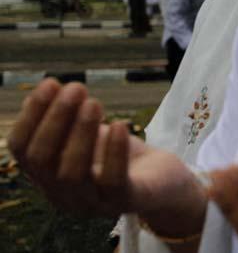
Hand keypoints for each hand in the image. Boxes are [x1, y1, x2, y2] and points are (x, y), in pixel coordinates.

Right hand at [7, 79, 205, 238]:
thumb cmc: (120, 155)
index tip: (50, 83)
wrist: (165, 181)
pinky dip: (114, 152)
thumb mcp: (90, 134)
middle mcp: (64, 195)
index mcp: (48, 177)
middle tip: (76, 88)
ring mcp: (94, 203)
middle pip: (43, 161)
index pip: (23, 151)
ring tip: (95, 103)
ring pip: (73, 175)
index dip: (31, 117)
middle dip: (56, 120)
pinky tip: (120, 125)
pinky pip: (113, 182)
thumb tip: (44, 89)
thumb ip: (67, 118)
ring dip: (81, 134)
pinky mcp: (126, 202)